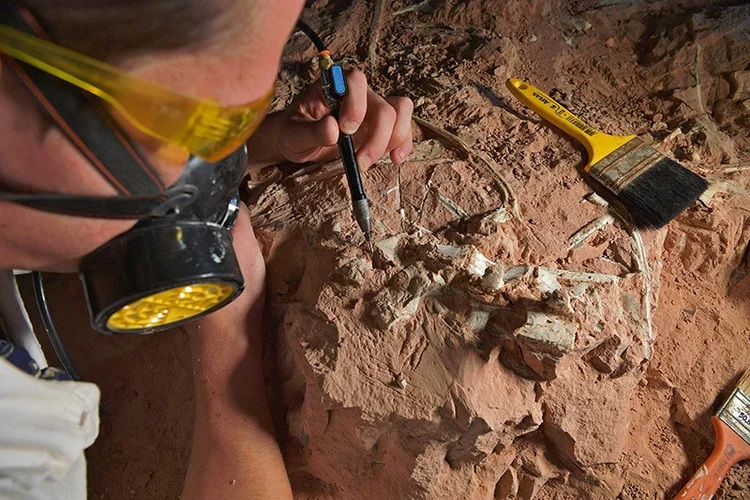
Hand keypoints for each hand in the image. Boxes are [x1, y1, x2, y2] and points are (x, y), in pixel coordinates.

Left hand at [273, 69, 413, 169]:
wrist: (300, 141)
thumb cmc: (295, 131)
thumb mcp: (294, 133)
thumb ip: (312, 131)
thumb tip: (333, 129)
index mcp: (334, 85)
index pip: (356, 81)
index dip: (356, 105)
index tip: (345, 130)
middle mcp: (359, 93)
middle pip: (384, 106)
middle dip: (377, 137)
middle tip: (359, 161)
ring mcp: (373, 108)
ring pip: (400, 113)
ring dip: (392, 140)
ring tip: (373, 161)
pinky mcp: (382, 126)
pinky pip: (403, 128)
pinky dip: (403, 144)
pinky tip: (394, 159)